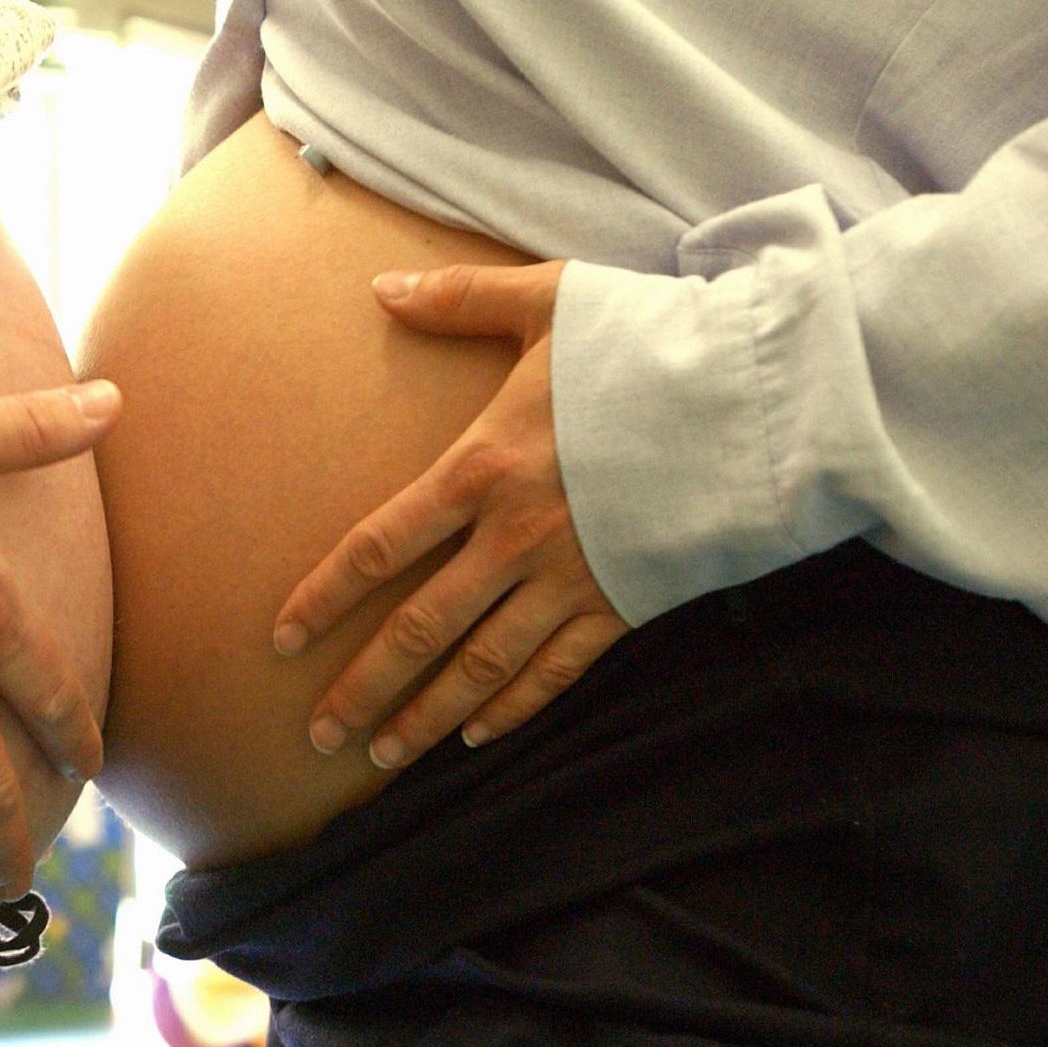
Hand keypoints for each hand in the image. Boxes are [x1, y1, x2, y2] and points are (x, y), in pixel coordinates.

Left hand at [274, 262, 627, 768]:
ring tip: (381, 758)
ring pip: (481, 668)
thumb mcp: (549, 301)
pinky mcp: (625, 606)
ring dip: (427, 717)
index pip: (377, 545)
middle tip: (318, 734)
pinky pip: (556, 673)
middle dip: (363, 688)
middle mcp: (514, 538)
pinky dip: (514, 710)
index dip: (325, 597)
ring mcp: (571, 580)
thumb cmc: (652, 341)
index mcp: (481, 468)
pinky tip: (478, 738)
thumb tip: (381, 288)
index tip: (282, 639)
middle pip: (418, 629)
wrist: (765, 398)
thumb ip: (459, 299)